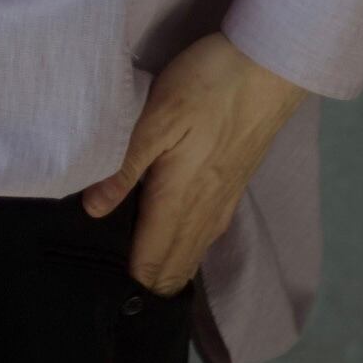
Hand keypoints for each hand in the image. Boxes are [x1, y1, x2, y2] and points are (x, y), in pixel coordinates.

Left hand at [79, 31, 308, 295]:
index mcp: (178, 198)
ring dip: (169, 271)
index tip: (101, 295)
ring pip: (193, 253)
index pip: (151, 262)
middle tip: (115, 297)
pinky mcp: (234, 183)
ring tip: (142, 283)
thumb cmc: (208, 84)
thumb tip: (94, 210)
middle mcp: (204, 209)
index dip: (127, 284)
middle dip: (147, 287)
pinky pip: (208, 234)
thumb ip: (125, 168)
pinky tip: (181, 245)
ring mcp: (223, 198)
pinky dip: (189, 251)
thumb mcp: (156, 118)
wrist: (269, 65)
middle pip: (174, 268)